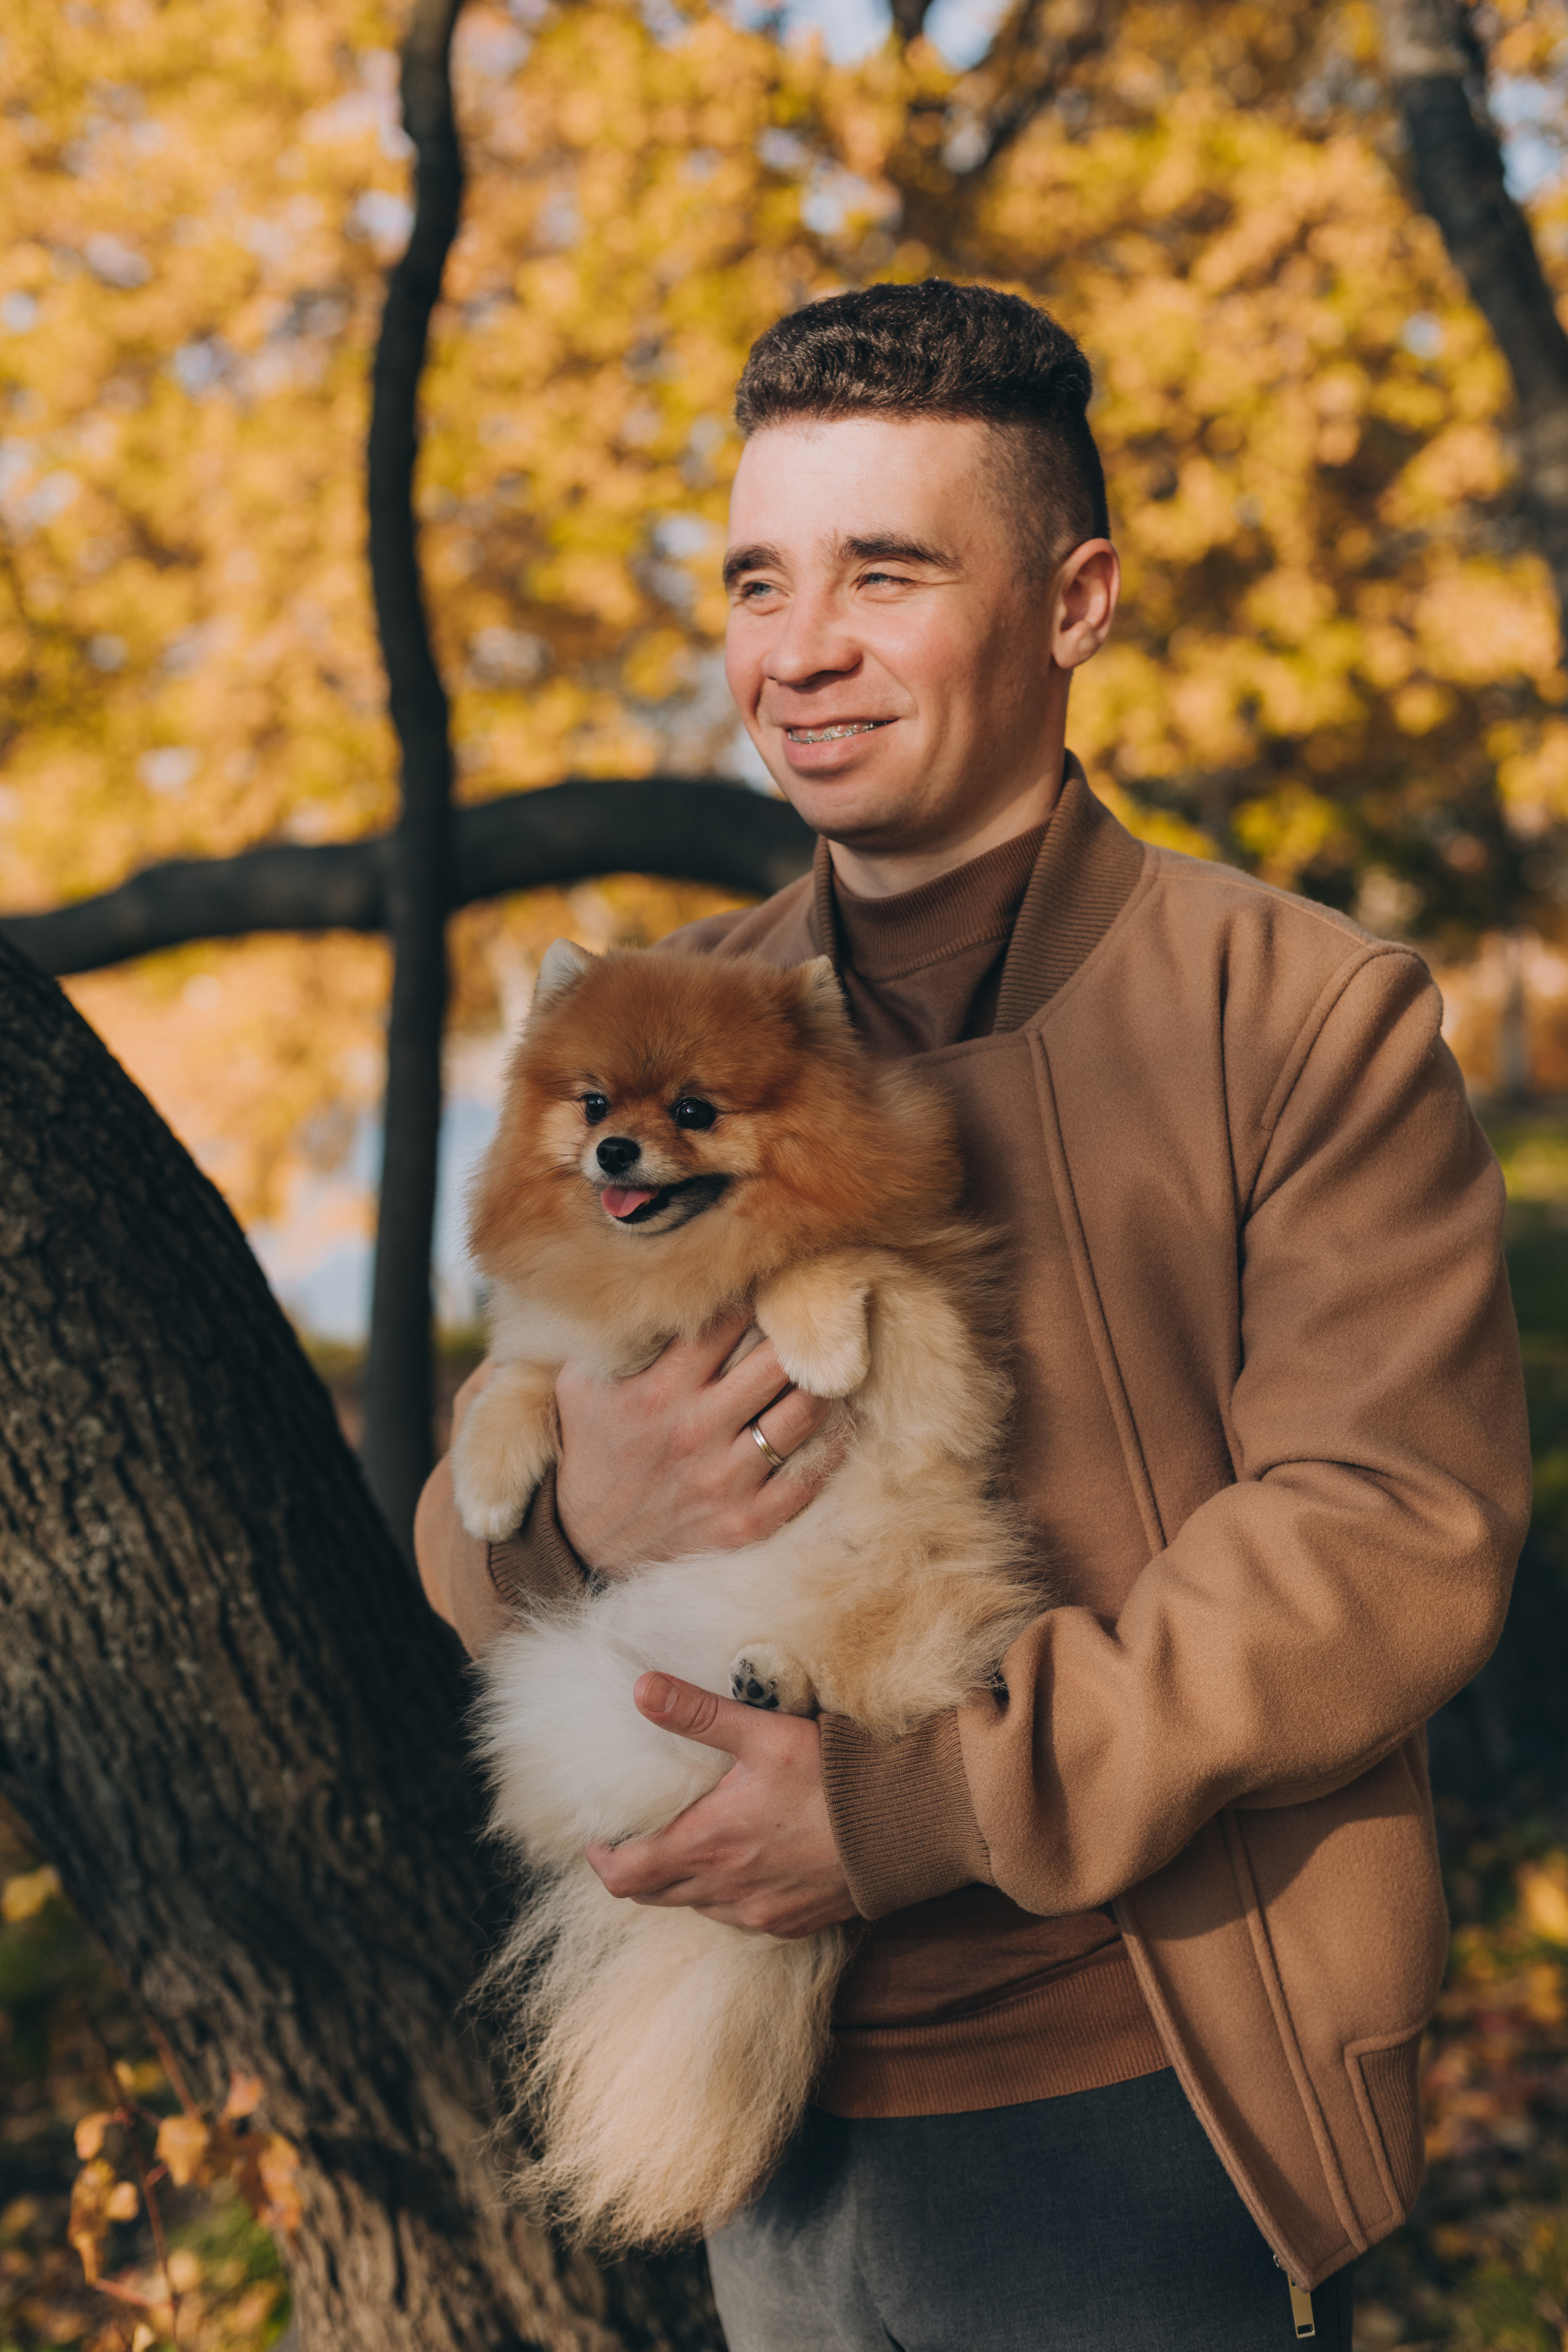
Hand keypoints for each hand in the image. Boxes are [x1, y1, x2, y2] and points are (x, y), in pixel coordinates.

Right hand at [555, 1312, 838, 1576]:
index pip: (727, 1322)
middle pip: (776, 1362)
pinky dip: (832, 1445)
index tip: (770, 1289)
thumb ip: (617, 1338)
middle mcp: (695, 1430)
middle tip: (814, 1322)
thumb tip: (653, 1286)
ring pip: (802, 1413)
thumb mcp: (581, 1384)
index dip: (755, 1298)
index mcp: (658, 1389)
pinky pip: (809, 1477)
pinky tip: (841, 1421)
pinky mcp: (746, 1520)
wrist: (583, 1541)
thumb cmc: (591, 1447)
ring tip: (829, 1367)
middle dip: (798, 1336)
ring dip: (822, 1384)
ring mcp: (724, 1479)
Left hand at [586, 1672, 857, 1937]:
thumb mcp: (762, 1734)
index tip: (601, 1835)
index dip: (603, 1858)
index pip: (625, 1876)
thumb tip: (642, 1688)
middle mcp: (726, 1892)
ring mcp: (760, 1914)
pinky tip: (747, 1861)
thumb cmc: (834, 1778)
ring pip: (699, 1908)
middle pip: (654, 1897)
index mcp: (707, 1847)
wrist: (904, 1826)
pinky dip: (730, 1894)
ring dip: (686, 1882)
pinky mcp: (792, 1924)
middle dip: (639, 1868)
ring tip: (694, 1842)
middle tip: (638, 1835)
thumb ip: (698, 1713)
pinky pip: (742, 1917)